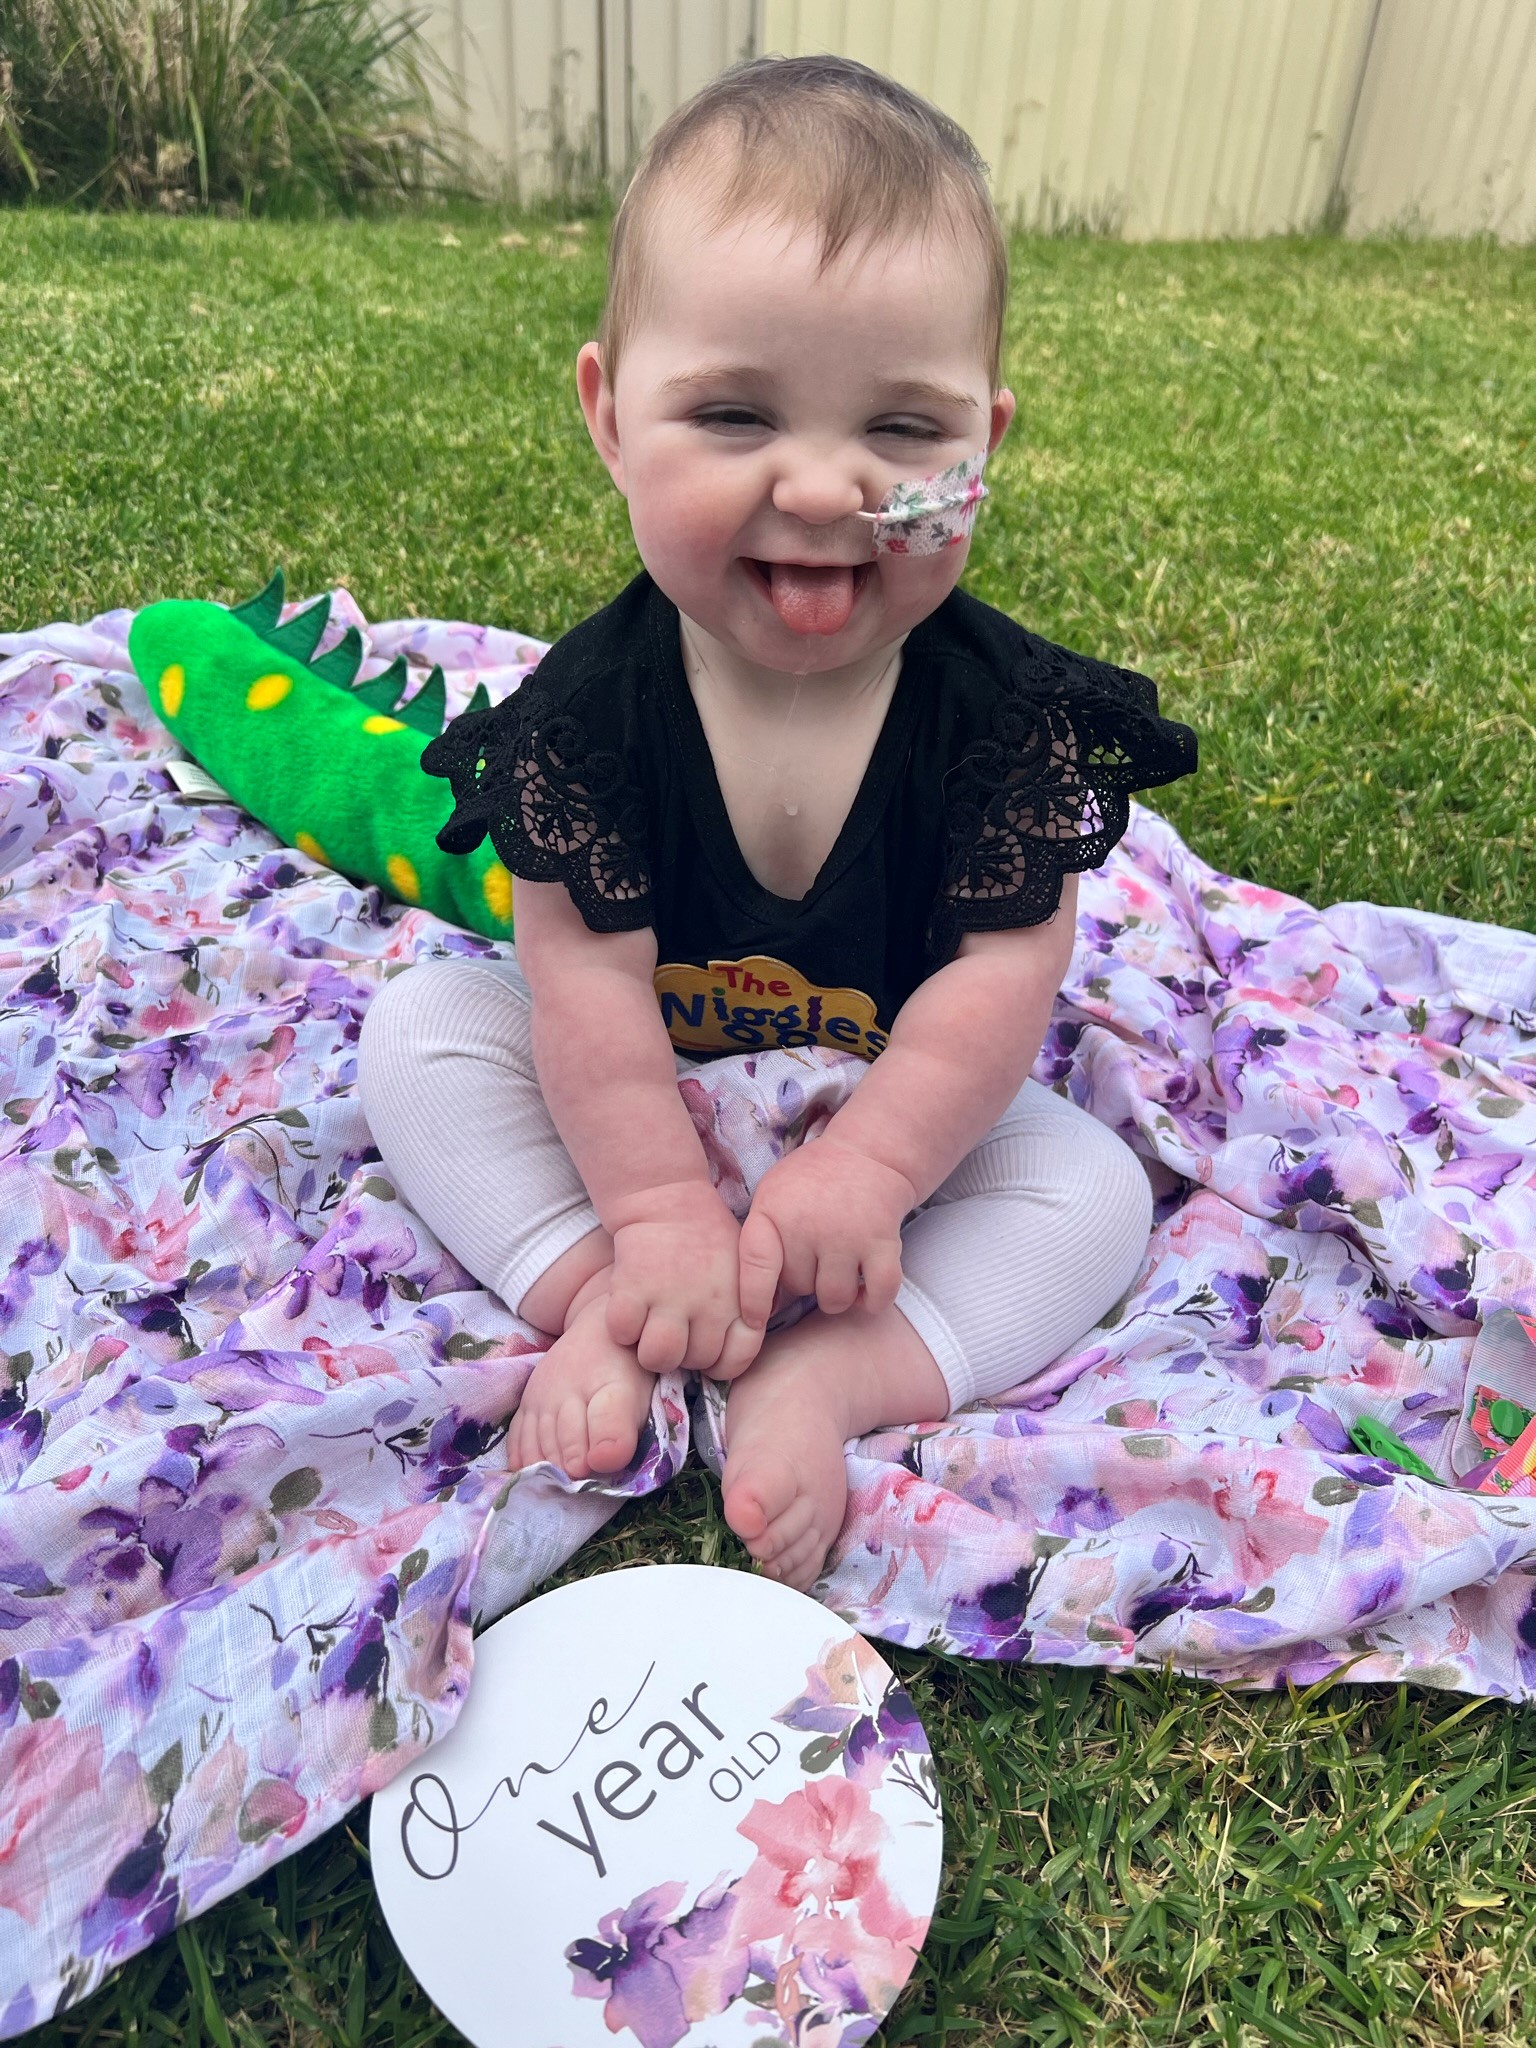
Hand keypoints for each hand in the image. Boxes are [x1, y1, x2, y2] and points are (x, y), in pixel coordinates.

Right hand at [604, 1180, 762, 1376]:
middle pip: (694, 1362)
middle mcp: (709, 1304)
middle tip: (673, 1332)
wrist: (669, 1197)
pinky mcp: (633, 1286)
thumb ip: (749, 1306)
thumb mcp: (745, 1268)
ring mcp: (670, 1296)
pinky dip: (621, 1328)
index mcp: (739, 1301)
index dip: (720, 1364)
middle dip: (681, 1354)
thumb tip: (742, 1348)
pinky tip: (628, 1311)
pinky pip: (622, 1333)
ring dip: (649, 1349)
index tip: (706, 1351)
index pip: (737, 1359)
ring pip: (657, 1358)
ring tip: (648, 1330)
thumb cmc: (708, 1237)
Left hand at [737, 1136, 915, 1333]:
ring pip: (834, 1300)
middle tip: (816, 1252)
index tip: (755, 1323)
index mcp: (774, 1212)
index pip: (755, 1267)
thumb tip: (755, 1311)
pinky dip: (872, 1300)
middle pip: (798, 1288)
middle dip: (806, 1278)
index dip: (752, 1302)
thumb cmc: (810, 1184)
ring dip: (837, 1293)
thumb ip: (759, 1244)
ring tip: (838, 1268)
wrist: (866, 1153)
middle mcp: (808, 1225)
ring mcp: (847, 1235)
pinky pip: (877, 1294)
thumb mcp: (771, 1197)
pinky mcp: (883, 1242)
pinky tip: (866, 1288)